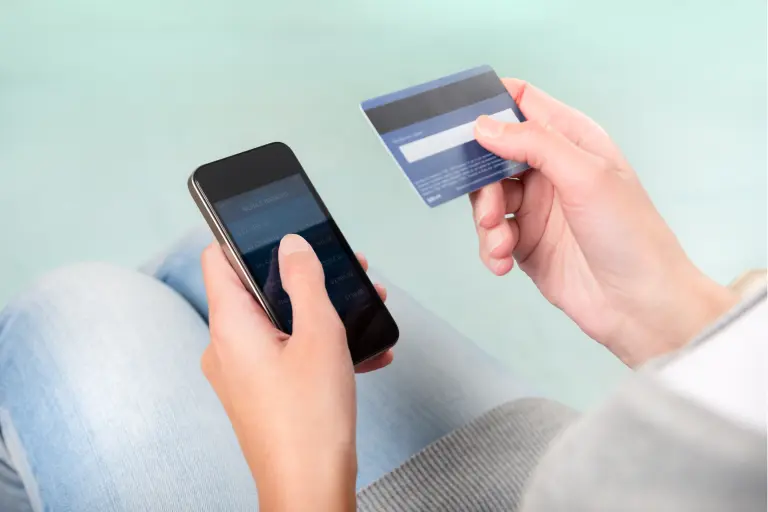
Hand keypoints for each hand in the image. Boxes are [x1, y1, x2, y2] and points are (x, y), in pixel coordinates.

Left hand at [200, 236, 388, 509]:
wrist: (310, 489)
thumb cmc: (311, 418)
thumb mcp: (320, 334)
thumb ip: (306, 280)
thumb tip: (291, 244)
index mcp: (230, 325)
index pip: (217, 258)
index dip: (244, 237)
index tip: (277, 229)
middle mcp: (226, 347)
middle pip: (256, 289)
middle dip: (302, 277)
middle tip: (343, 272)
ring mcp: (241, 372)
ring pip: (278, 322)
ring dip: (319, 312)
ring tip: (362, 310)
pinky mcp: (259, 392)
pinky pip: (285, 354)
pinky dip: (317, 346)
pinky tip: (362, 353)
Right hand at [471, 79, 738, 366]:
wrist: (640, 305)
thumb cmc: (630, 235)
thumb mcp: (585, 176)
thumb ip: (534, 143)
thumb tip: (485, 125)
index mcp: (572, 140)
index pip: (523, 102)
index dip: (491, 104)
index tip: (460, 119)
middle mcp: (551, 169)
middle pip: (493, 154)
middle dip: (481, 179)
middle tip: (490, 206)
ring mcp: (537, 207)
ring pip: (487, 197)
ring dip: (486, 220)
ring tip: (500, 241)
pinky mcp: (526, 242)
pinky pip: (492, 235)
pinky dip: (490, 247)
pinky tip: (503, 261)